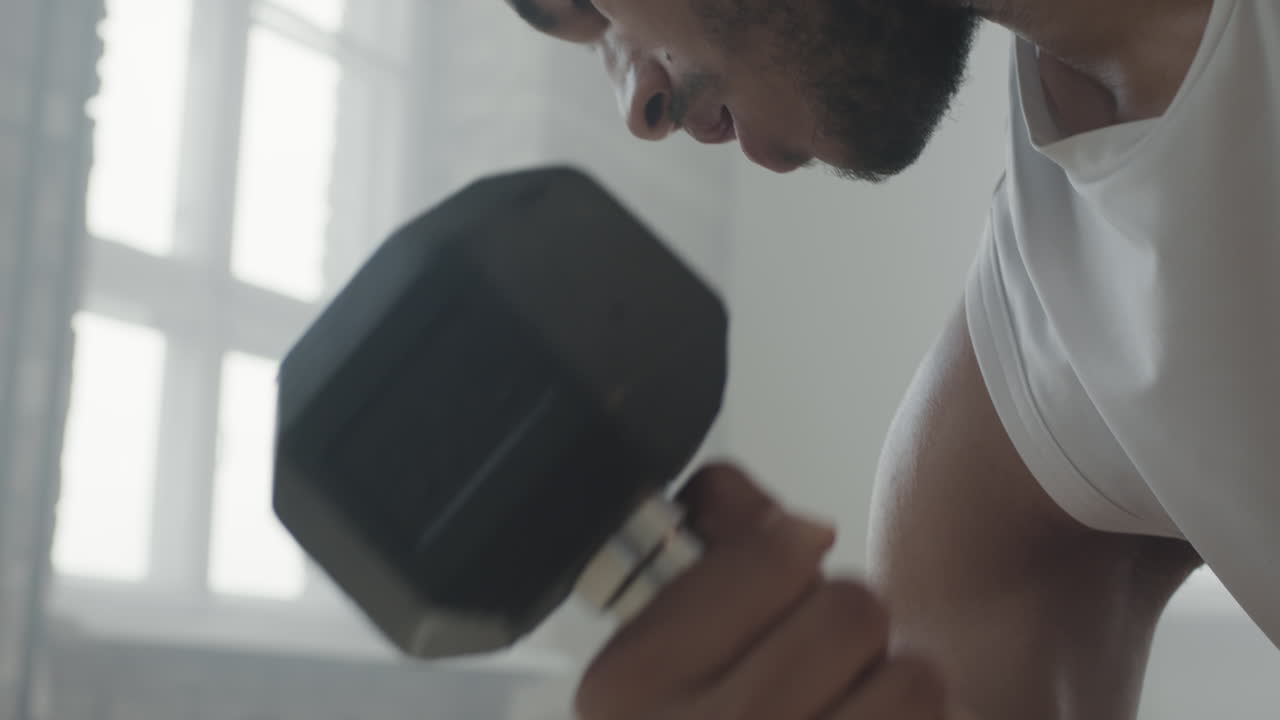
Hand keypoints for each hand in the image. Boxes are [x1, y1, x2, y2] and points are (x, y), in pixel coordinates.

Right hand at [575, 463, 950, 719]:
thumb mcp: (665, 653)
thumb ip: (700, 555)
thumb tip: (727, 489)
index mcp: (635, 682)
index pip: (778, 548)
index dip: (790, 553)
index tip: (780, 582)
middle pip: (853, 607)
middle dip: (845, 627)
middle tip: (816, 661)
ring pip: (915, 676)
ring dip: (895, 686)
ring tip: (849, 708)